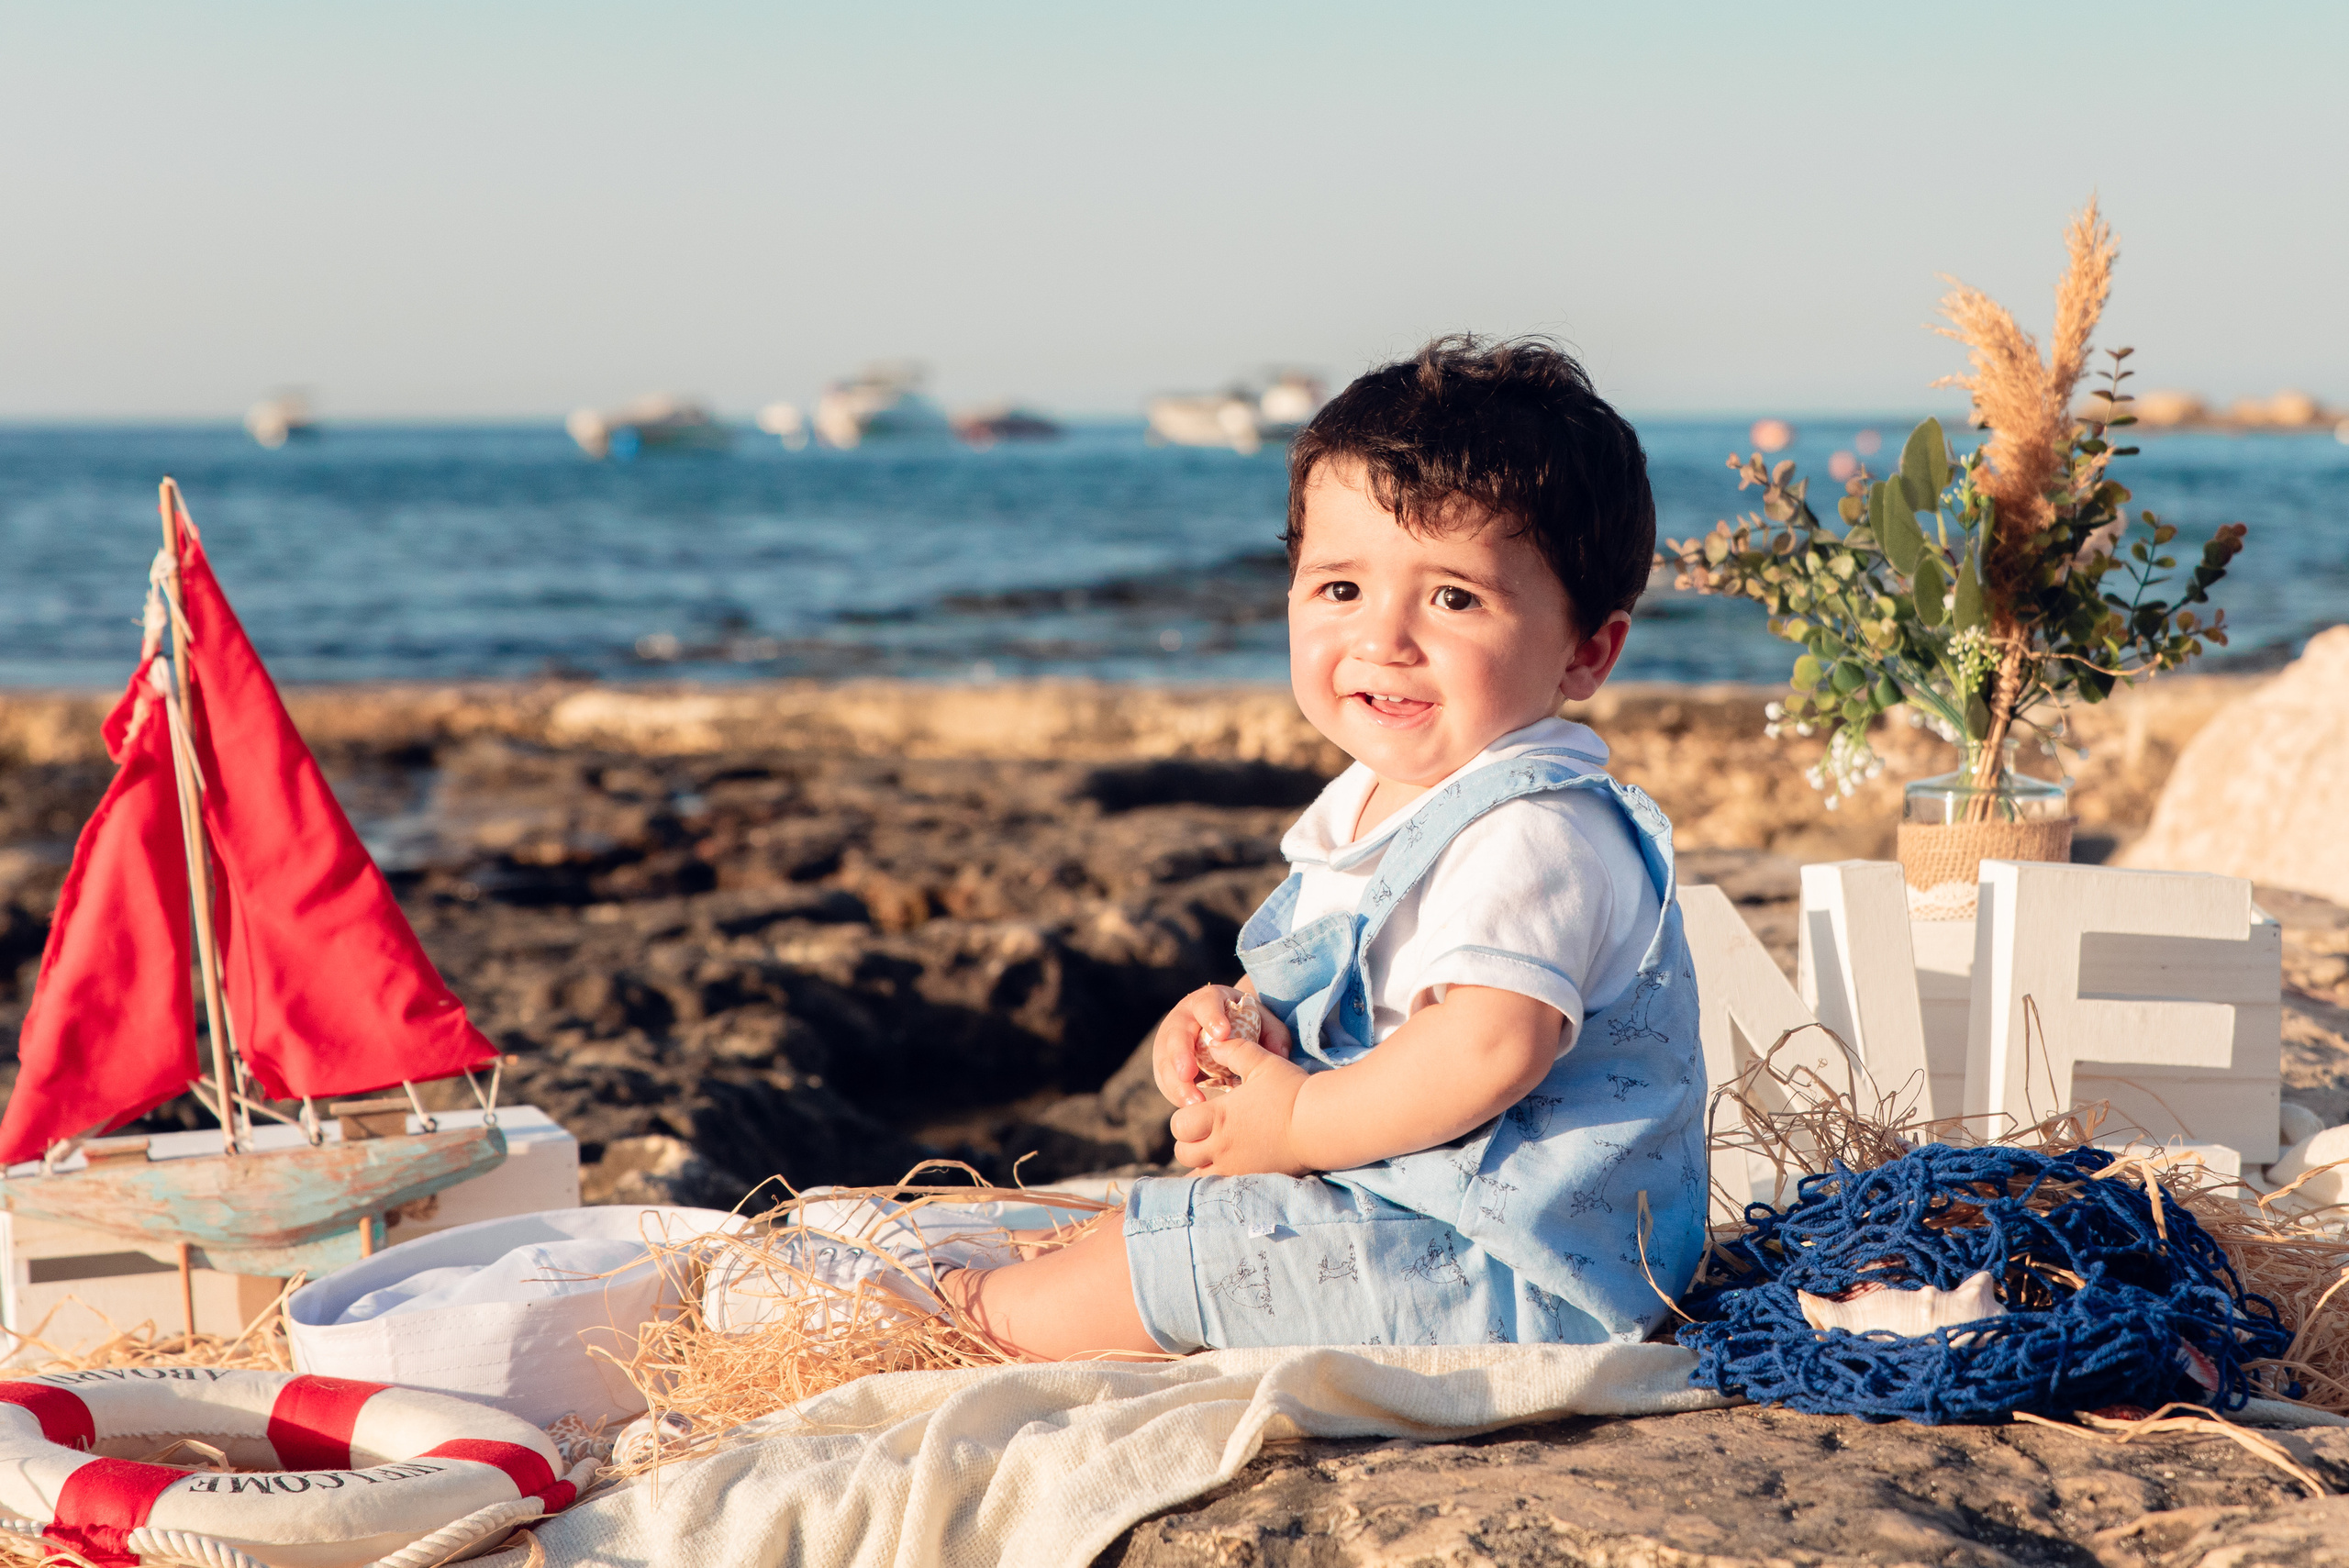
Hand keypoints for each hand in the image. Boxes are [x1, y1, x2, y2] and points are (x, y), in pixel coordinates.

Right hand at [1151, 981, 1292, 1106]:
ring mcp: (1171, 1042)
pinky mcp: (1167, 1065)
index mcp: (1208, 1000)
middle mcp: (1183, 1018)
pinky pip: (1165, 1079)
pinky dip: (1176, 1094)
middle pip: (1176, 1034)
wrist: (1227, 1031)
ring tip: (1193, 1103)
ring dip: (1176, 1083)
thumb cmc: (1248, 1024)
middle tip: (1188, 1074)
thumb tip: (1279, 1053)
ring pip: (1165, 1061)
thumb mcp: (1264, 1023)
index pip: (1205, 1004)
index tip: (1222, 1034)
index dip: (1211, 1017)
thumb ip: (1273, 1034)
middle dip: (1180, 1054)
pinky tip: (1189, 1107)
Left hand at [1169, 1034, 1309, 1174]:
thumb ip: (1234, 1051)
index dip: (1184, 1118)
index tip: (1201, 1110)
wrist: (1320, 1124)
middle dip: (1189, 1141)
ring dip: (1203, 1161)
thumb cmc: (1290, 1090)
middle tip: (1208, 1130)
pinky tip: (1233, 1163)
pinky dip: (1220, 1177)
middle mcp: (1222, 1147)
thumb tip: (1212, 1044)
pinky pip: (1223, 1186)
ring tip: (1219, 1147)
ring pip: (1200, 1174)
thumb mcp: (1262, 1063)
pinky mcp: (1253, 1179)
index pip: (1179, 1126)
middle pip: (1183, 1153)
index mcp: (1219, 1118)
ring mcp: (1237, 1168)